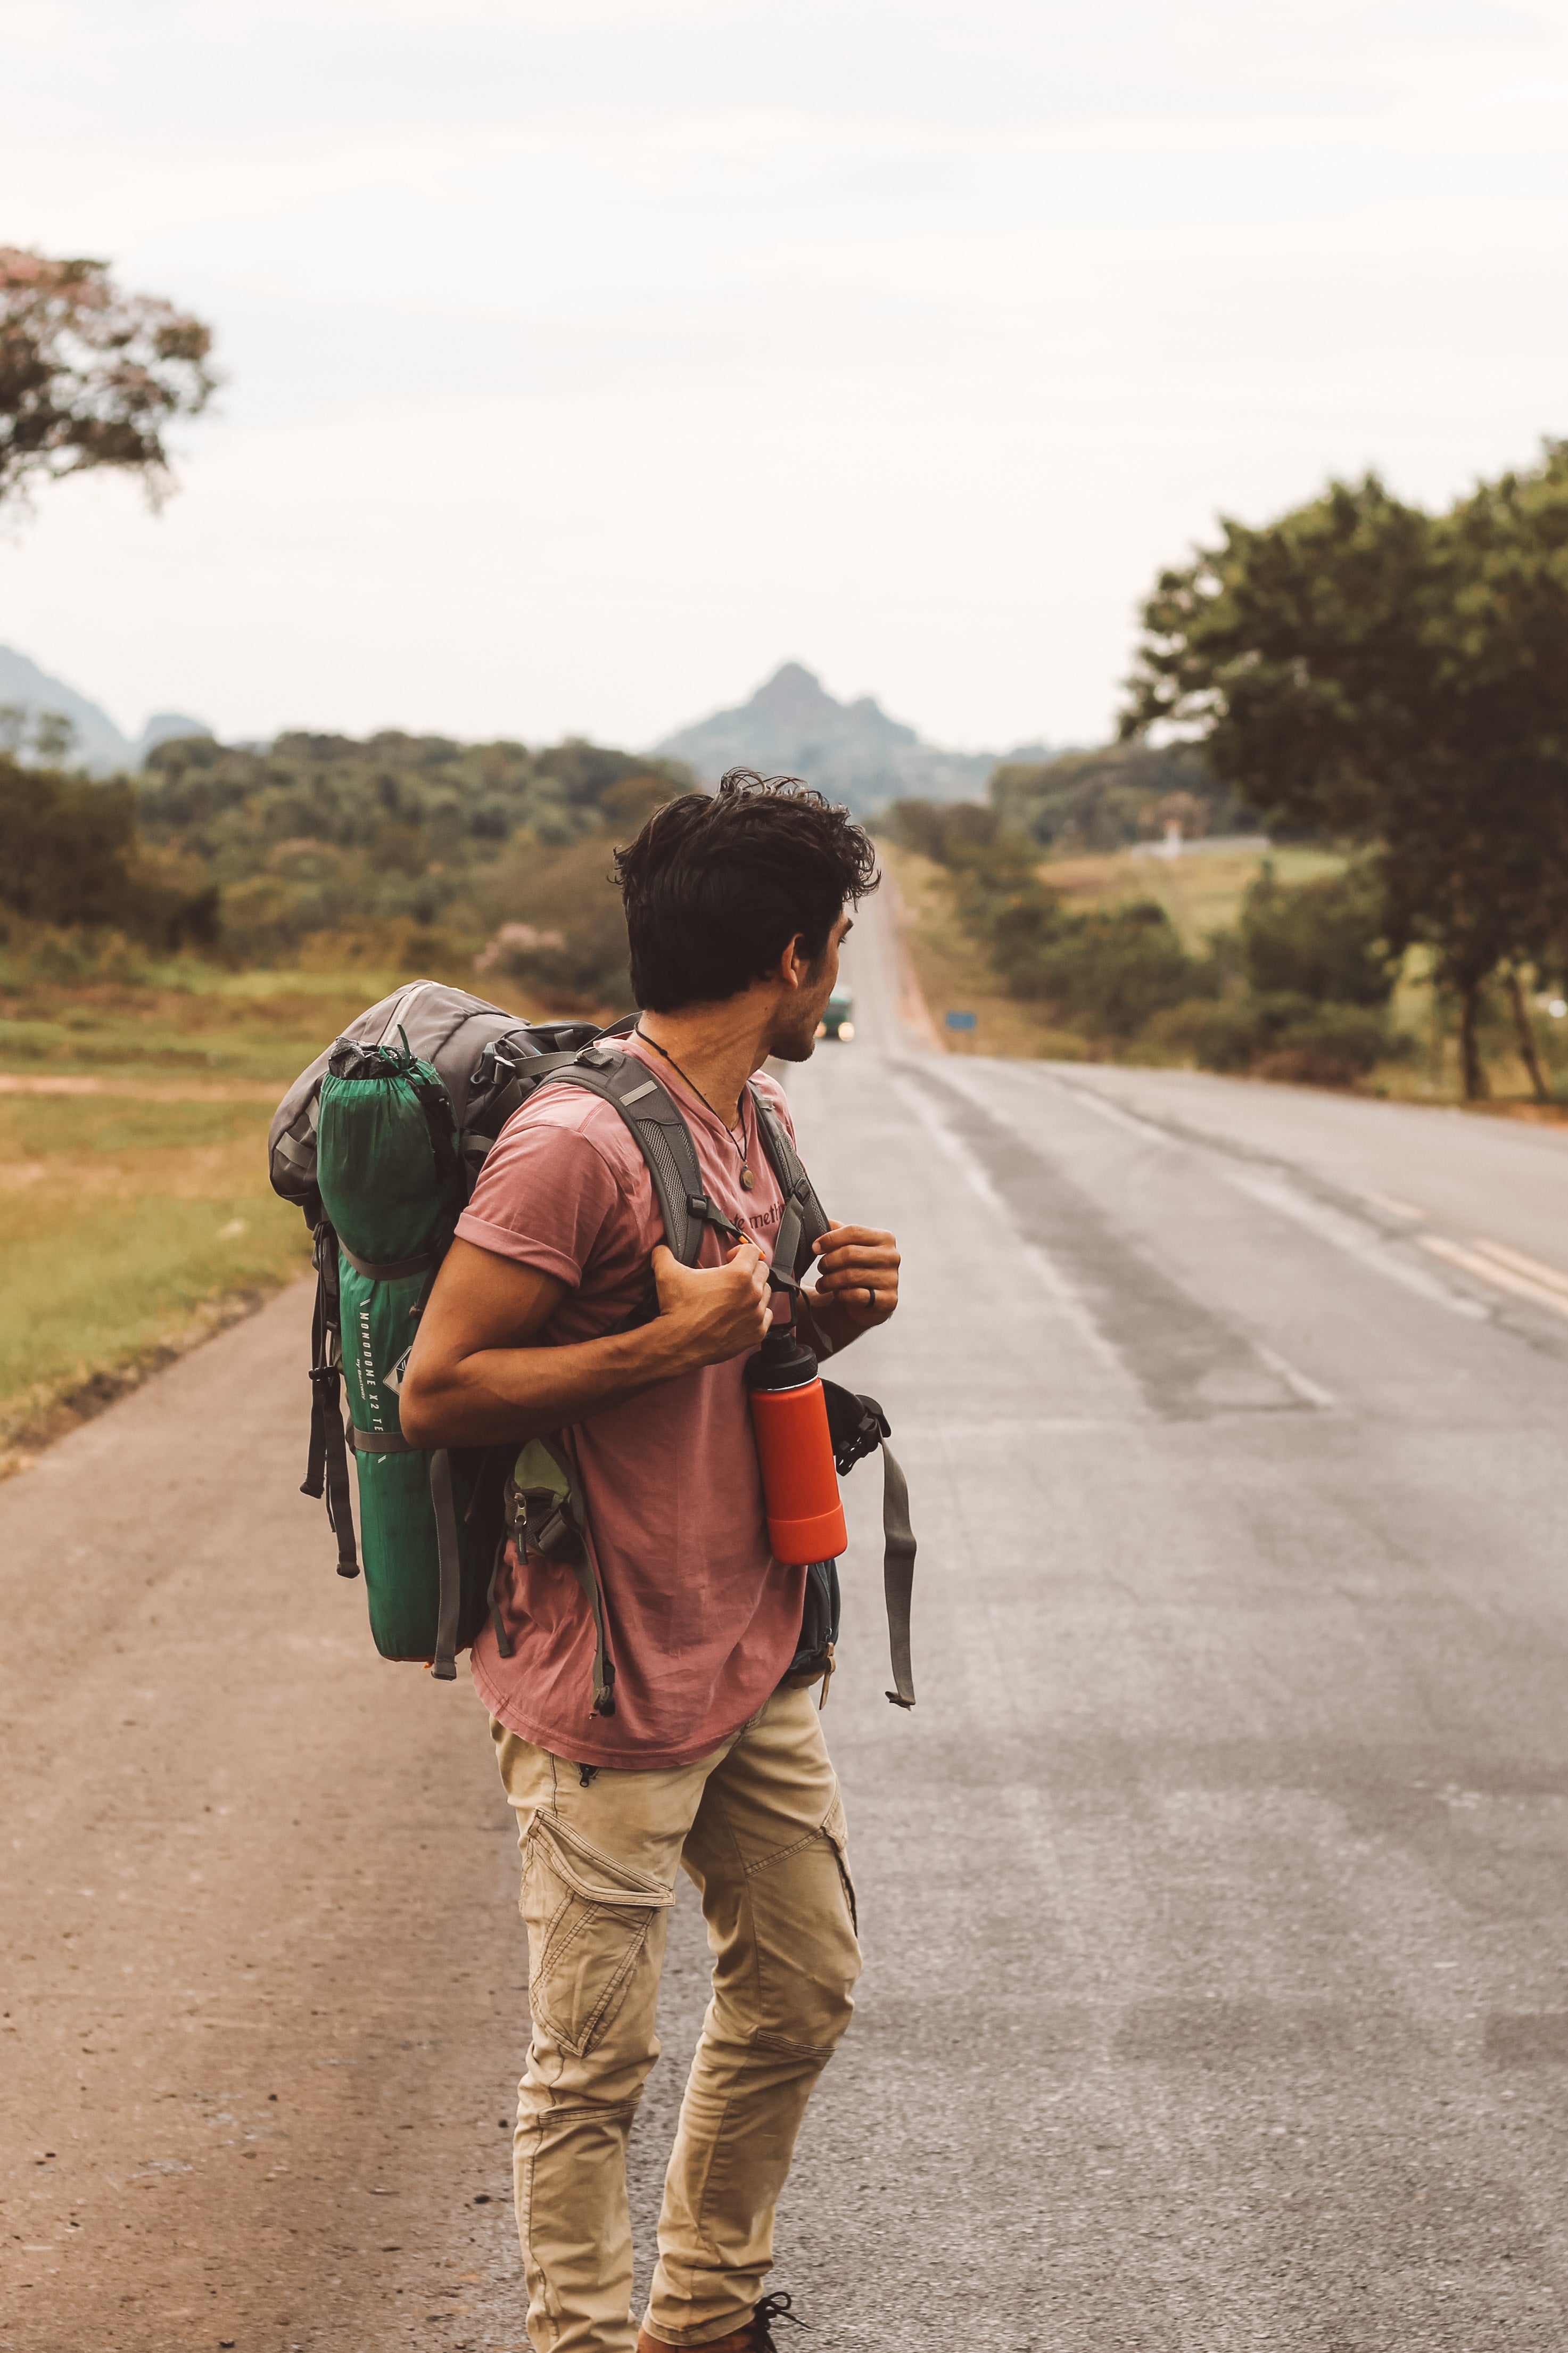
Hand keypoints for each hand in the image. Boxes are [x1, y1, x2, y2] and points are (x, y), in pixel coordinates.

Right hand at [652, 1240, 771, 1367]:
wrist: (678, 1343)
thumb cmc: (677, 1308)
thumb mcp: (666, 1273)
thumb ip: (664, 1253)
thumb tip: (660, 1247)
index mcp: (739, 1274)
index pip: (751, 1251)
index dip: (739, 1251)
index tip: (728, 1259)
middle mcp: (753, 1293)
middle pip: (762, 1270)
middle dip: (748, 1270)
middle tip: (732, 1277)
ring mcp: (757, 1314)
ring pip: (766, 1293)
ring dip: (754, 1291)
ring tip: (736, 1296)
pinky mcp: (756, 1333)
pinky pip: (766, 1316)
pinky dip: (756, 1314)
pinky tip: (740, 1314)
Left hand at [808, 1221, 899, 1334]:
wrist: (868, 1301)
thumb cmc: (857, 1269)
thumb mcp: (849, 1247)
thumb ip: (838, 1232)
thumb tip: (823, 1221)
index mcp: (884, 1238)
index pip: (854, 1231)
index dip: (830, 1239)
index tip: (815, 1247)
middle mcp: (891, 1257)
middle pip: (850, 1253)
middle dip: (828, 1261)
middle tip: (821, 1268)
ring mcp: (891, 1279)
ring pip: (851, 1275)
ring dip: (829, 1280)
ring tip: (822, 1284)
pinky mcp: (888, 1300)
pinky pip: (857, 1295)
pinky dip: (841, 1295)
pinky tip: (838, 1294)